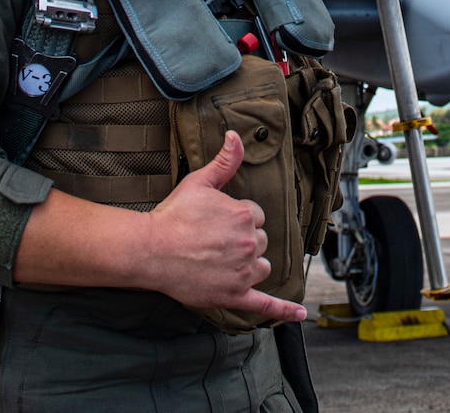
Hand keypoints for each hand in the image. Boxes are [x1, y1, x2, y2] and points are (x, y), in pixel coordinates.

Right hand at [136, 132, 305, 321]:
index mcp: (245, 215)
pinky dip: (284, 310)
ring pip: (262, 267)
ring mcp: (243, 271)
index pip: (257, 216)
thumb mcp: (199, 182)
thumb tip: (236, 136)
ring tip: (221, 261)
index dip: (237, 218)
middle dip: (243, 241)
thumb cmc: (173, 216)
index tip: (217, 222)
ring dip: (249, 265)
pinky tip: (299, 314)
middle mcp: (249, 243)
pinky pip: (265, 304)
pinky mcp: (235, 295)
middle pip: (260, 241)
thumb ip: (225, 161)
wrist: (150, 249)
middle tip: (213, 241)